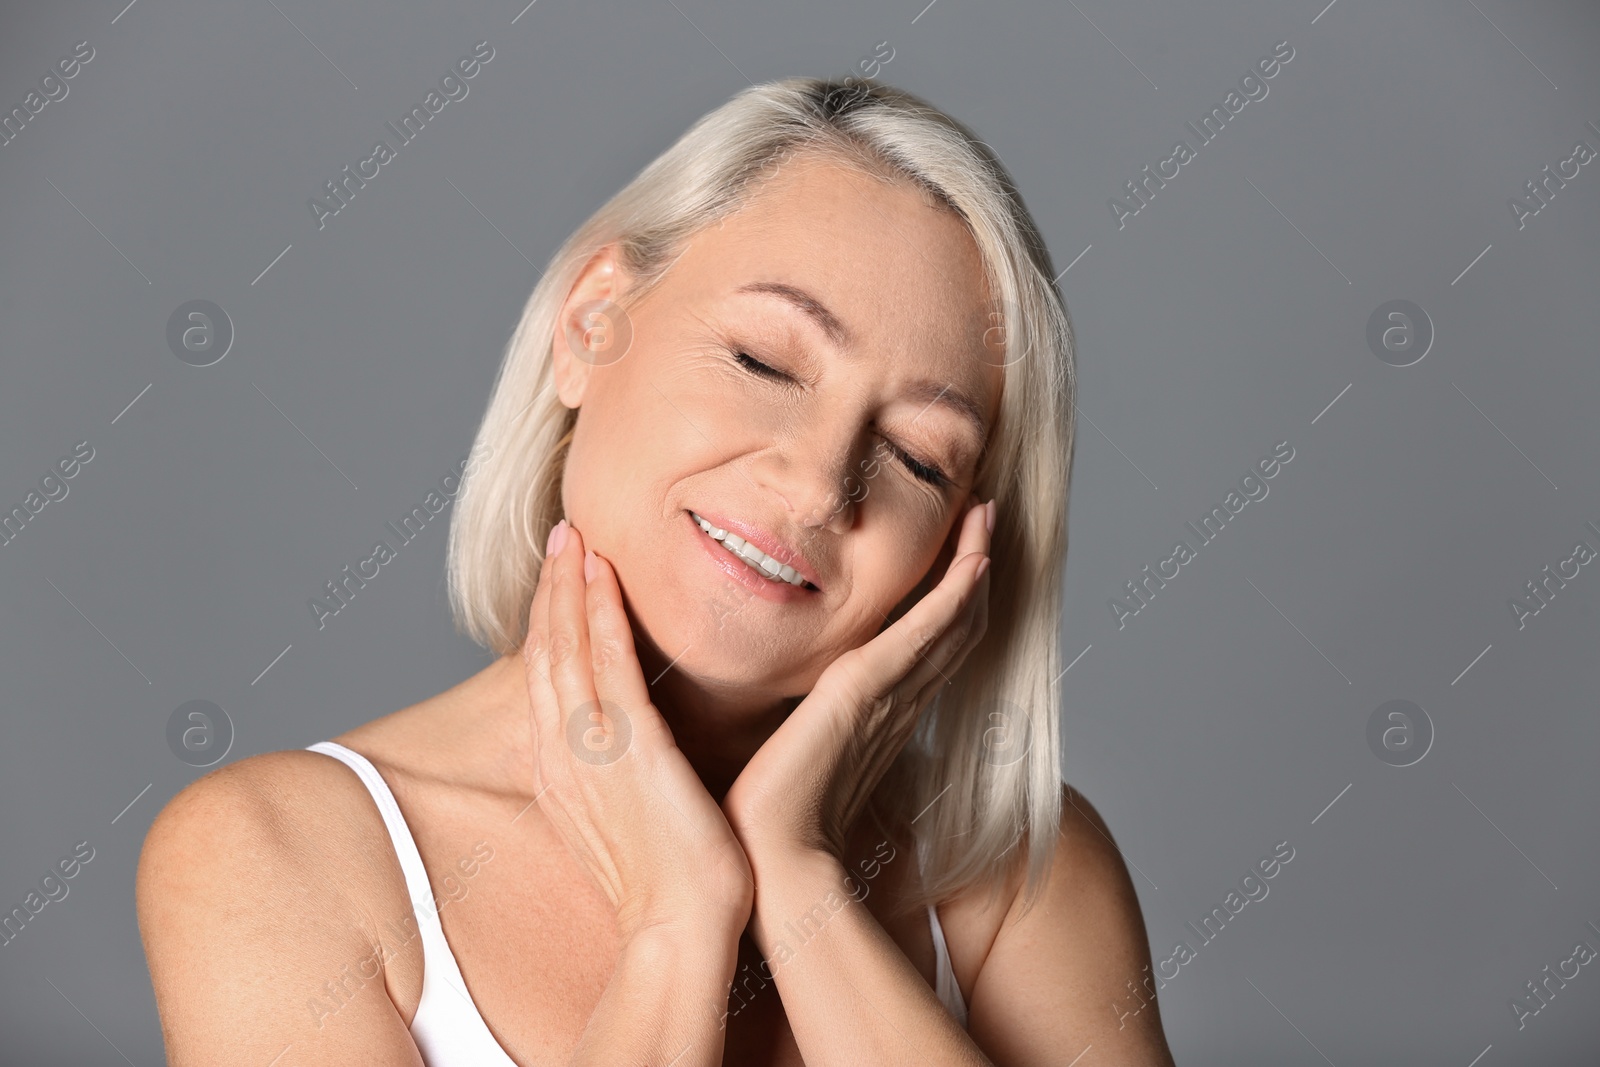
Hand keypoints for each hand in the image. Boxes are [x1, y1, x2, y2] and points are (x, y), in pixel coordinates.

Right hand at [523, 518, 753, 940]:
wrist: (682, 928)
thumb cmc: (671, 883)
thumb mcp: (631, 819)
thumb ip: (626, 776)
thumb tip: (644, 750)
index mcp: (563, 774)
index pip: (549, 682)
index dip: (550, 625)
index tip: (562, 581)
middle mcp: (563, 756)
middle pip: (546, 655)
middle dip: (551, 592)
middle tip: (562, 538)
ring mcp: (590, 749)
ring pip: (567, 648)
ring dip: (569, 587)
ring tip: (575, 537)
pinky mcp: (627, 745)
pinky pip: (606, 663)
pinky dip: (599, 613)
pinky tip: (603, 576)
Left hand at [721, 496, 993, 865]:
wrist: (771, 859)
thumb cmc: (772, 821)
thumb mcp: (788, 756)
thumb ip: (798, 730)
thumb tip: (781, 717)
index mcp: (881, 717)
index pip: (930, 646)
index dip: (954, 599)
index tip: (963, 554)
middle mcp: (897, 704)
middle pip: (954, 625)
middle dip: (974, 569)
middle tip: (988, 517)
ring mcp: (889, 698)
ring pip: (950, 620)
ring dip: (973, 565)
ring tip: (987, 516)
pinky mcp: (867, 691)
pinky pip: (926, 634)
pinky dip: (954, 596)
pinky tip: (974, 561)